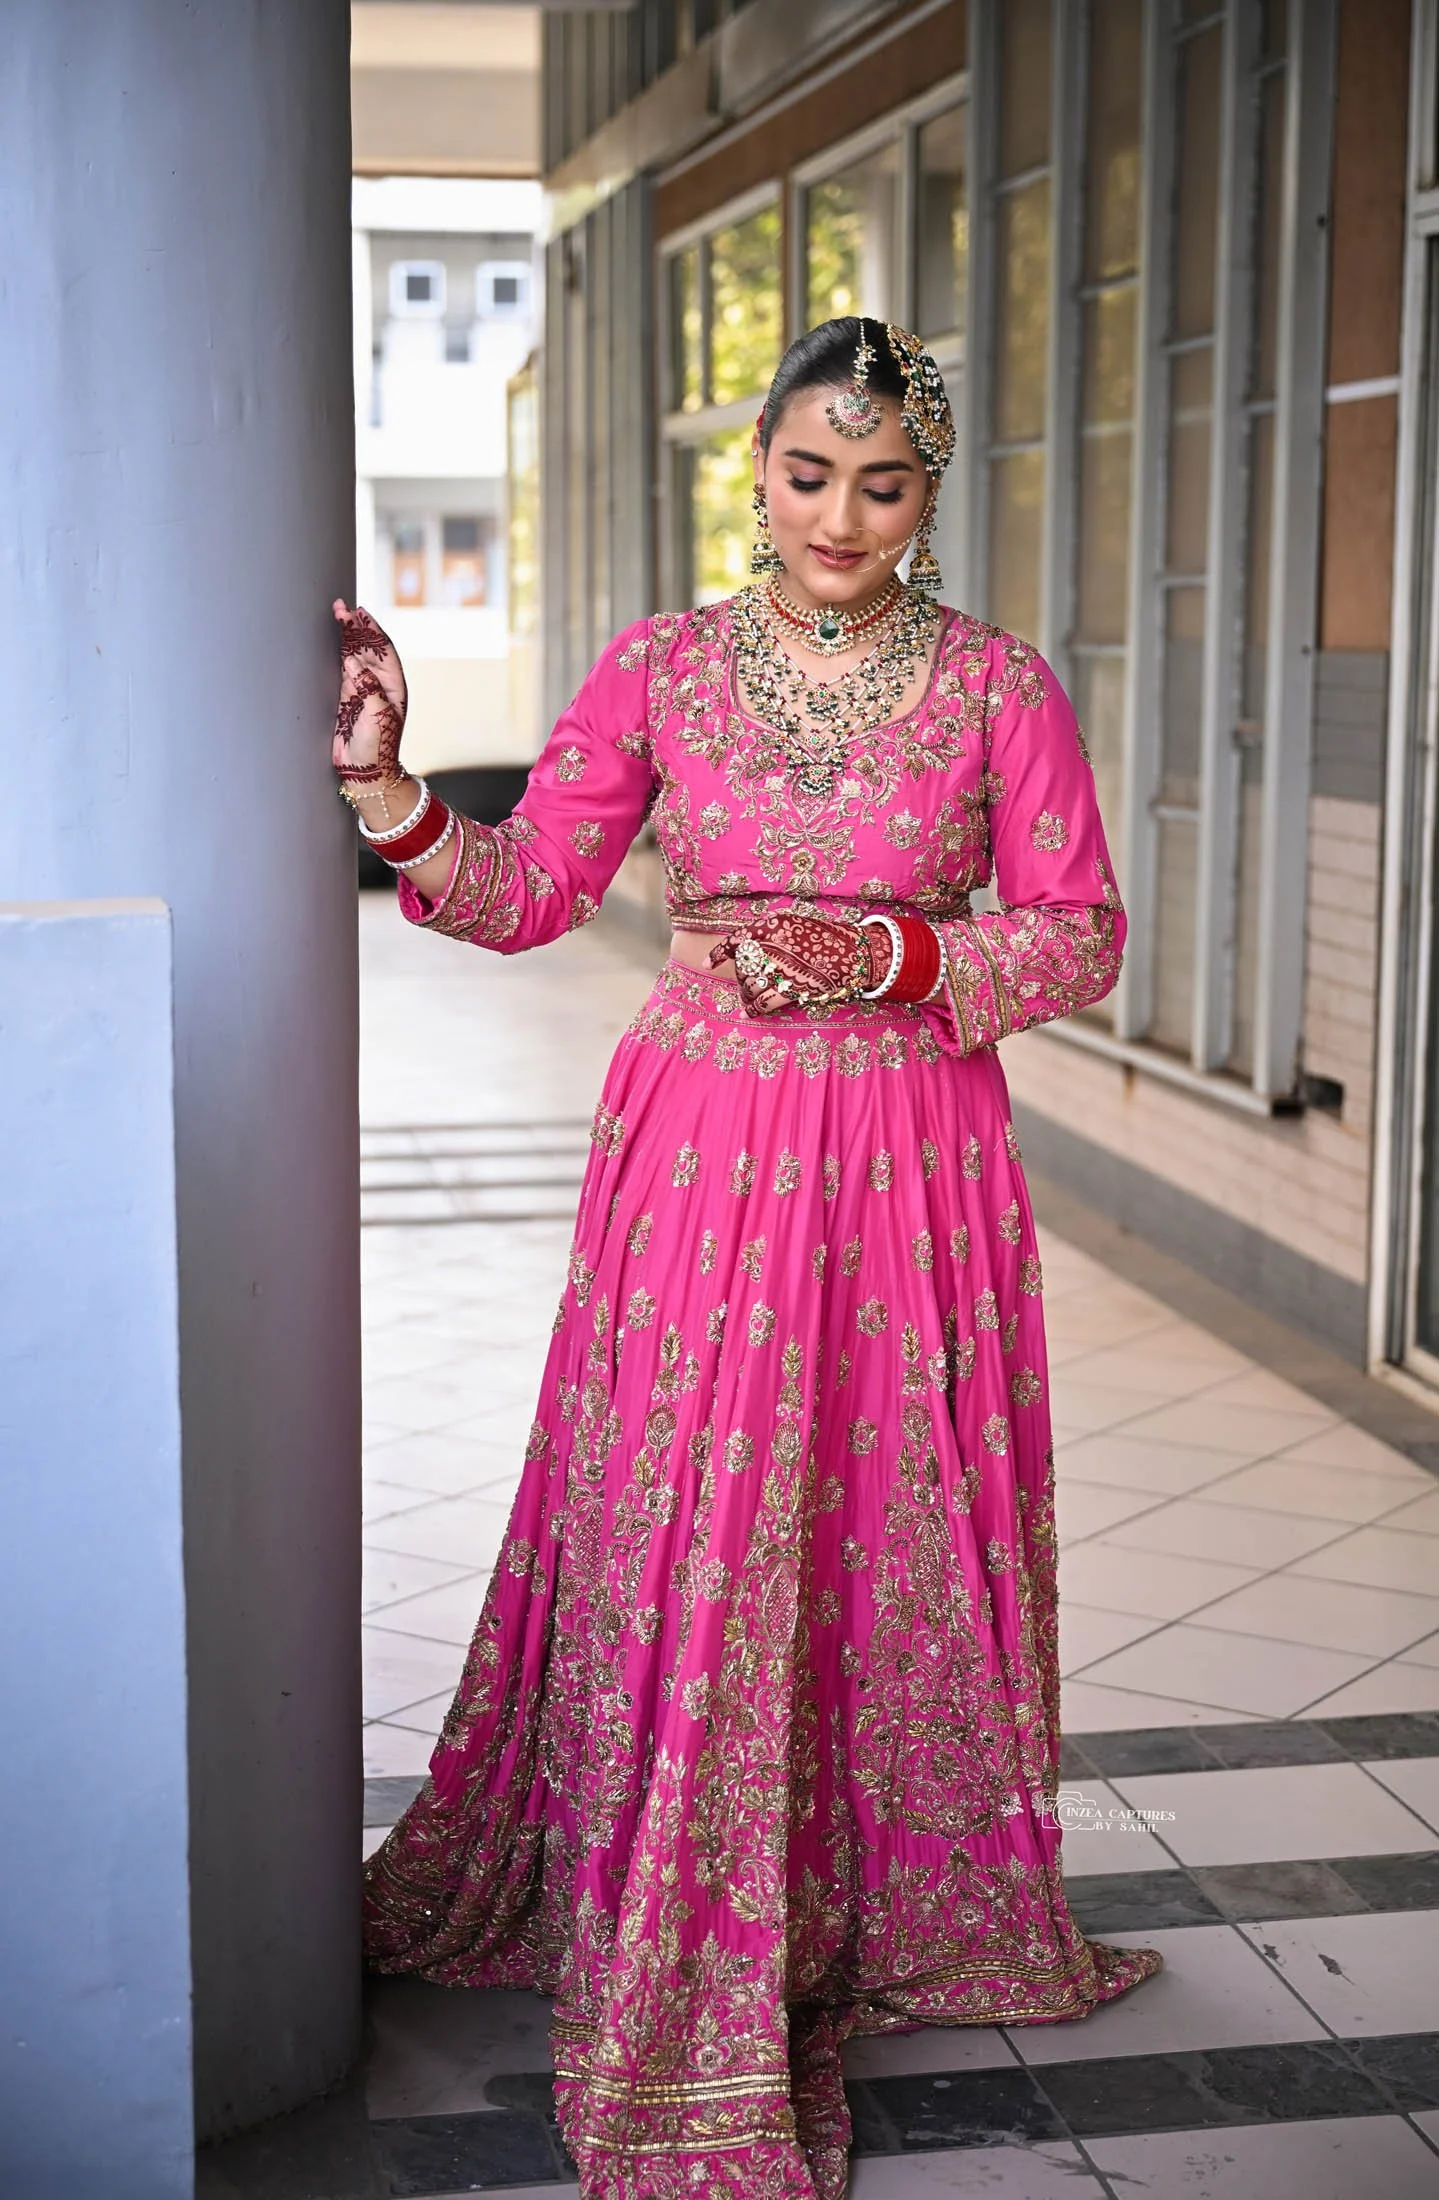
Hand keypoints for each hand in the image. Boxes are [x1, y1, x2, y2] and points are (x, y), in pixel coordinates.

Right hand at [331, 600, 407, 783]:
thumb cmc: (378, 747)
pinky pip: (342, 669)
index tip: (359, 612)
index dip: (372, 630)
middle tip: (341, 608)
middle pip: (367, 648)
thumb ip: (367, 687)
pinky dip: (337, 652)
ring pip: (353, 655)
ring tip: (337, 614)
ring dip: (346, 636)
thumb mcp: (377, 716)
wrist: (365, 771)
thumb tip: (353, 660)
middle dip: (356, 627)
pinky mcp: (346, 697)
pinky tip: (333, 639)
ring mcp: (362, 689)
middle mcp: (378, 684)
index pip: (383, 650)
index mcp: (393, 687)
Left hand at [711, 909, 889, 1015]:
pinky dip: (752, 1009)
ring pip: (751, 986)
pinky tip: (747, 1014)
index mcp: (773, 926)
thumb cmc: (828, 938)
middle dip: (741, 979)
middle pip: (743, 967)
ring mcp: (782, 968)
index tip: (707, 963)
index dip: (719, 953)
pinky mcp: (792, 989)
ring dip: (747, 995)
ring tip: (748, 999)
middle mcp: (774, 945)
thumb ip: (773, 935)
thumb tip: (751, 950)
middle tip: (744, 985)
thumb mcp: (798, 924)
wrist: (855, 952)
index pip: (737, 939)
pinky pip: (763, 1002)